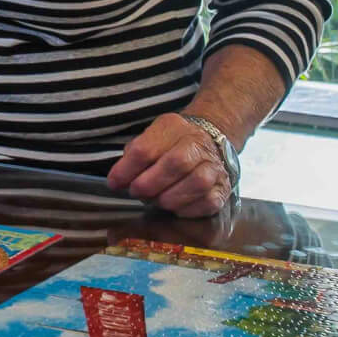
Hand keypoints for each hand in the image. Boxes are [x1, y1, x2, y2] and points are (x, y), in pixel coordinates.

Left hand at [106, 113, 232, 217]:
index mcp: (172, 128)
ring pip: (197, 183)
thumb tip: (118, 181)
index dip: (126, 169)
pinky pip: (208, 202)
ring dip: (169, 197)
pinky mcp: (224, 188)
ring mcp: (215, 166)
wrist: (210, 142)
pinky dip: (188, 208)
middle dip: (150, 183)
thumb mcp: (151, 138)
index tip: (114, 183)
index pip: (146, 148)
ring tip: (156, 200)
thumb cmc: (171, 144)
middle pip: (176, 163)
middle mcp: (197, 144)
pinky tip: (175, 206)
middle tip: (136, 192)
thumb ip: (134, 156)